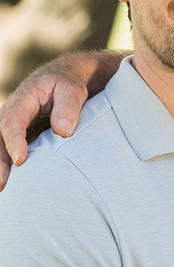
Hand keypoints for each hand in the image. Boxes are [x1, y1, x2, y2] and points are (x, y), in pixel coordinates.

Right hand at [0, 51, 124, 189]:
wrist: (65, 79)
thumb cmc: (69, 84)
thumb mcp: (73, 90)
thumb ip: (69, 107)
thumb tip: (63, 132)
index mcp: (24, 98)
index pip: (12, 121)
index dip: (14, 141)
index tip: (21, 160)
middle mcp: (12, 111)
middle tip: (3, 183)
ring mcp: (13, 123)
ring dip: (0, 165)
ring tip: (3, 188)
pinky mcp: (18, 133)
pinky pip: (7, 148)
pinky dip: (7, 164)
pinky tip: (12, 183)